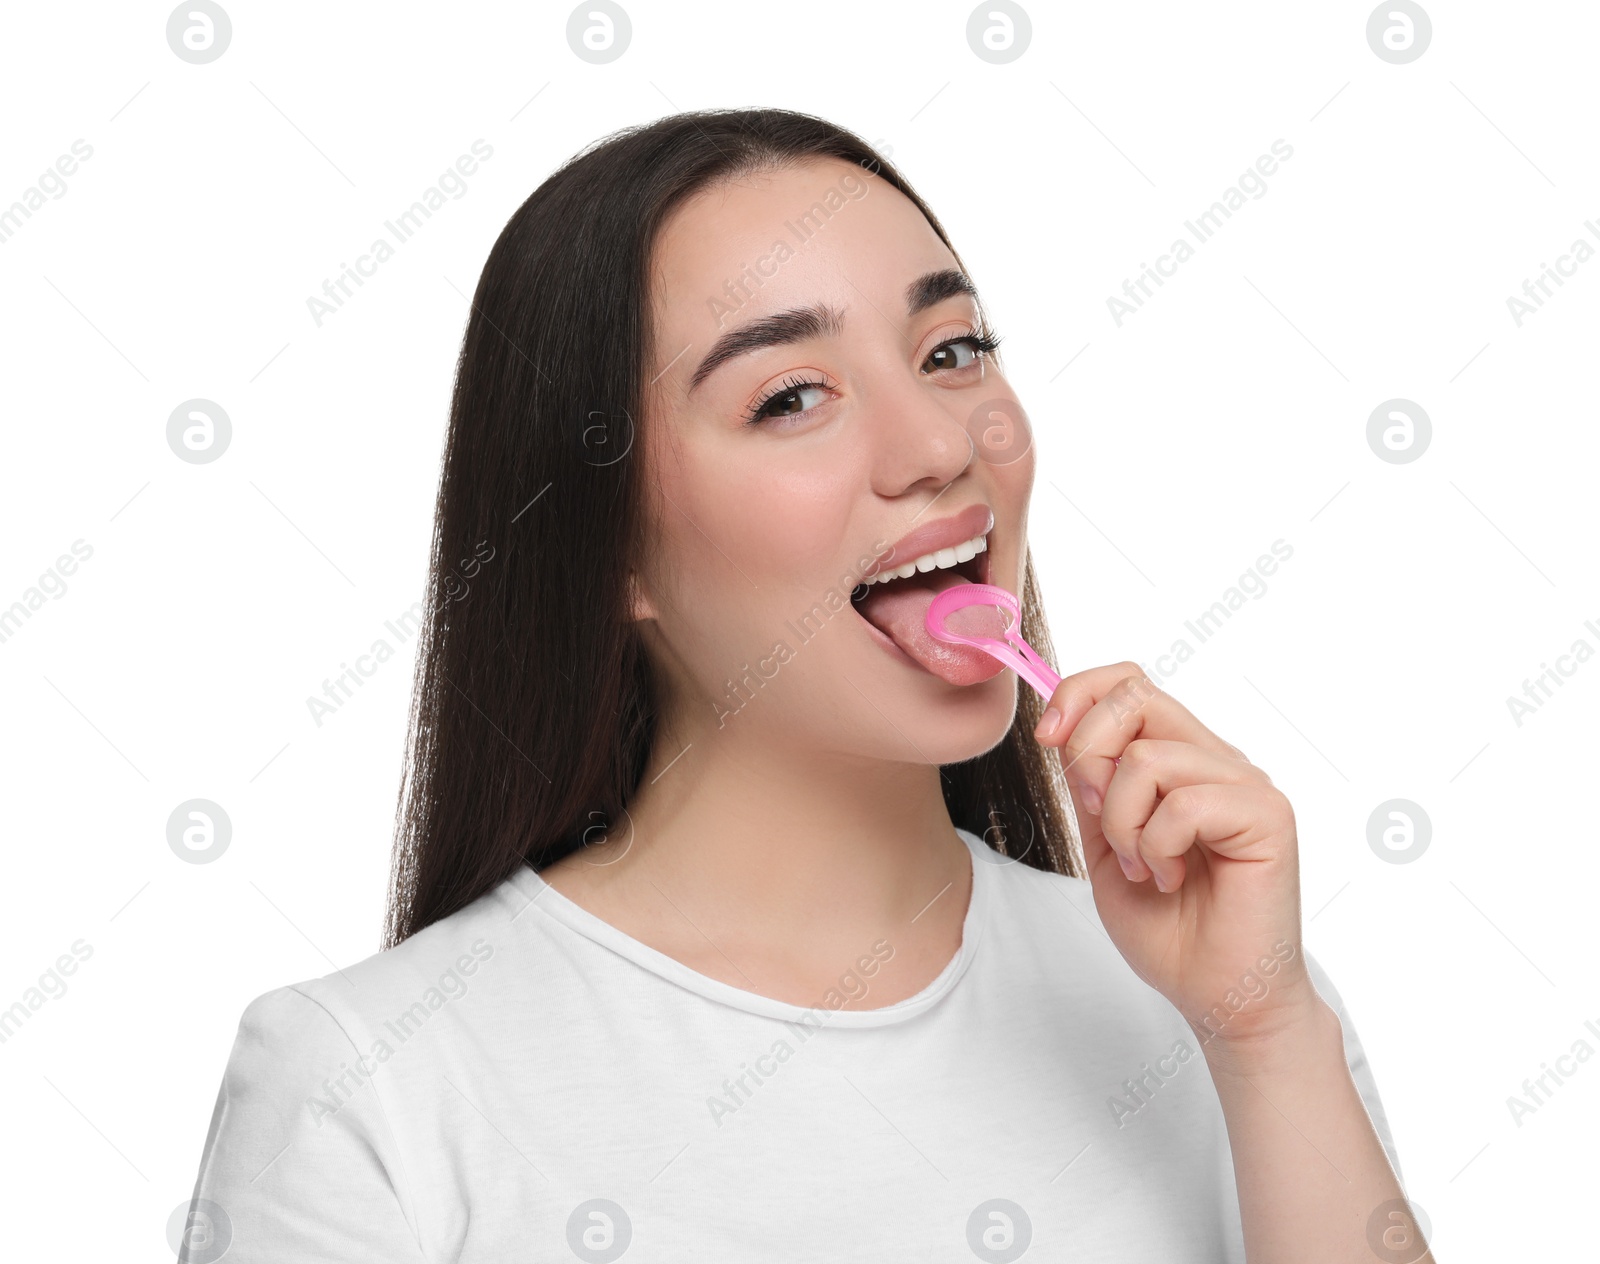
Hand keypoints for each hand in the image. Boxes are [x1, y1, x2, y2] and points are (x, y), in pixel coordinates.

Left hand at [1033, 663, 1321, 1055]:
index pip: (1128, 683)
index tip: (1047, 738)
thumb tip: (1064, 725)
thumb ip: (1092, 784)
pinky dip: (1158, 846)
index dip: (1078, 695)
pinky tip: (1172, 878)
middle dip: (1090, 755)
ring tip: (1145, 867)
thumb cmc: (1167, 927)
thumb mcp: (1104, 843)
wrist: (1216, 995)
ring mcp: (1246, 783)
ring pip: (1149, 757)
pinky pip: (1185, 802)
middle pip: (1136, 696)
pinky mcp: (1268, 815)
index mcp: (1179, 759)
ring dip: (1123, 822)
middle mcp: (1215, 759)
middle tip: (1100, 820)